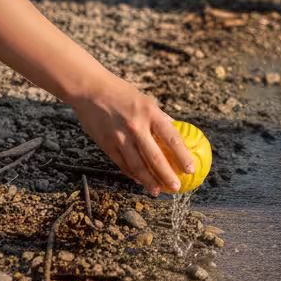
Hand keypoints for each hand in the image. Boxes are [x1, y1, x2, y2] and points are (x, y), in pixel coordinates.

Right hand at [68, 76, 193, 194]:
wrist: (89, 90)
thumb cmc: (120, 92)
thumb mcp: (145, 100)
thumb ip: (159, 116)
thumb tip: (173, 127)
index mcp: (150, 113)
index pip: (172, 138)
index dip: (183, 155)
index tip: (190, 169)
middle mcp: (136, 127)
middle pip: (155, 157)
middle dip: (167, 175)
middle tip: (176, 187)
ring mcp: (120, 137)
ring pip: (137, 165)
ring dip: (148, 181)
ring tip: (157, 191)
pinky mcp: (107, 144)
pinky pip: (122, 163)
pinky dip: (132, 174)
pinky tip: (139, 180)